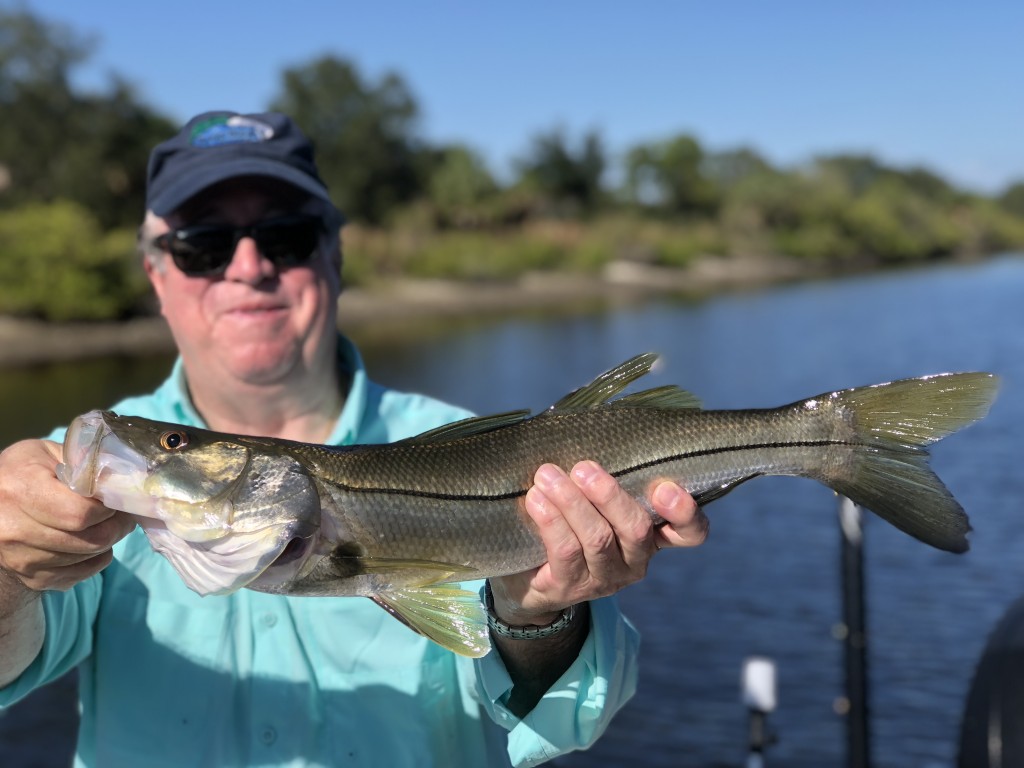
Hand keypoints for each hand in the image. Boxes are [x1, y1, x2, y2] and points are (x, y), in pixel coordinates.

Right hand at [0, 439, 135, 591]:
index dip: (108, 508)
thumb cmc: (26, 472)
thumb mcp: (49, 454)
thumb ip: (85, 465)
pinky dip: (95, 560)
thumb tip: (123, 482)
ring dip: (108, 542)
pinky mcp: (30, 578)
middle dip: (117, 526)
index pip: (81, 513)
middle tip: (124, 514)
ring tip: (108, 524)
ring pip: (88, 558)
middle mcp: (13, 528)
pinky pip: (79, 575)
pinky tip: (93, 542)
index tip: (115, 498)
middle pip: (90, 540)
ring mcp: (19, 558)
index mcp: (20, 489)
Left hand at [489, 460, 707, 625]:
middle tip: (583, 468)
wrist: (526, 577)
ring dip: (572, 502)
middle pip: (636, 529)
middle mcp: (635, 560)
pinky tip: (535, 500)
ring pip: (598, 539)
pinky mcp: (571, 587)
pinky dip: (550, 521)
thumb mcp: (592, 501)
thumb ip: (601, 474)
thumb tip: (587, 425)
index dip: (685, 513)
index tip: (665, 488)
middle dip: (610, 496)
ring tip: (547, 476)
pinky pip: (565, 552)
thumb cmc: (568, 523)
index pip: (689, 532)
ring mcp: (605, 578)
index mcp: (652, 535)